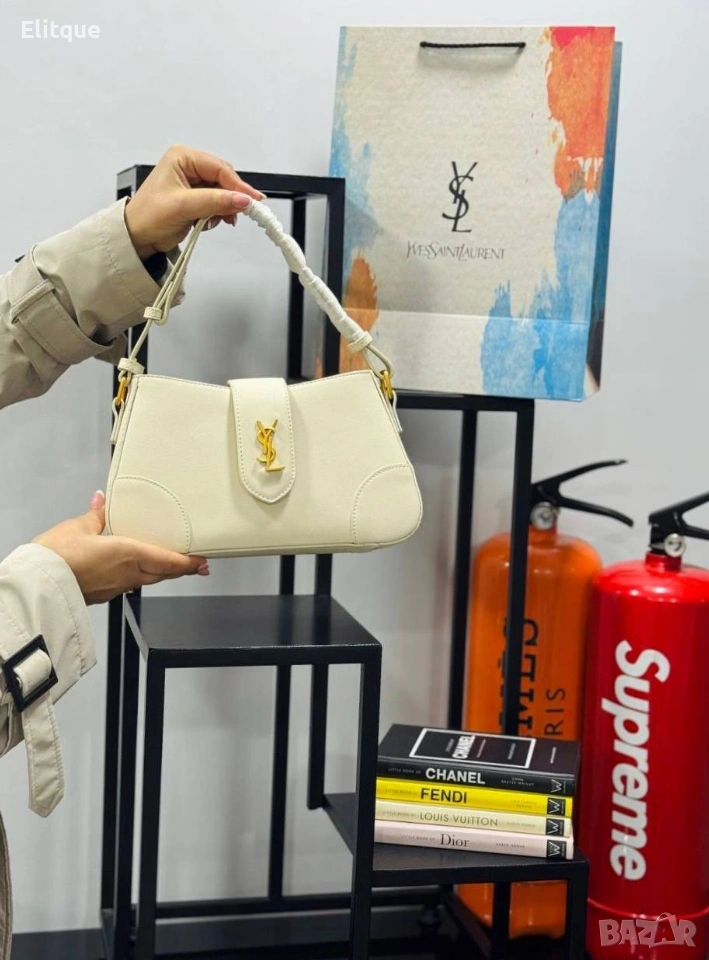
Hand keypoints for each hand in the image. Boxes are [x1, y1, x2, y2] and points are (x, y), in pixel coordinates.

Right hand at [33, 492, 209, 604]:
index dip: (188, 562)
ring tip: (169, 568)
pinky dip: (138, 578)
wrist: (39, 586)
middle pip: (162, 573)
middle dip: (181, 569)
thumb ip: (95, 515)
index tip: (202, 561)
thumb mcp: (78, 527)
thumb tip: (102, 500)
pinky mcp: (103, 595)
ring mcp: (116, 587)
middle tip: (196, 566)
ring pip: (146, 580)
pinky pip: (128, 585)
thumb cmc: (57, 557)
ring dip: (161, 574)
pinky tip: (134, 573)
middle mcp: (128, 573)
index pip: (168, 560)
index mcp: (129, 553)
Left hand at [124, 144, 264, 259]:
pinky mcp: (196, 197)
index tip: (254, 201)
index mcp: (183, 157)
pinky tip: (209, 222)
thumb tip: (244, 200)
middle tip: (239, 214)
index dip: (238, 185)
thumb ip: (215, 201)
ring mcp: (193, 181)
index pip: (219, 168)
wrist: (137, 237)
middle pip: (224, 178)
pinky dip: (218, 214)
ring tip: (219, 221)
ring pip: (223, 192)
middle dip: (231, 197)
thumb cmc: (150, 217)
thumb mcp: (183, 207)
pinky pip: (217, 202)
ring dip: (224, 208)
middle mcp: (189, 165)